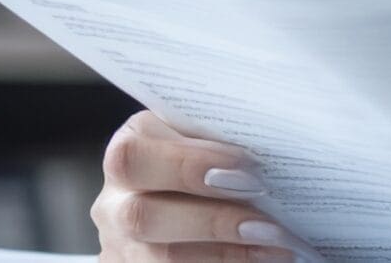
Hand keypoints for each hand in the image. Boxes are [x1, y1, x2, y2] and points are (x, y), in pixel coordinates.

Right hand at [94, 109, 314, 261]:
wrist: (182, 199)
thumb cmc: (204, 160)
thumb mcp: (201, 140)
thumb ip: (218, 140)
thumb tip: (271, 146)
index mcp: (128, 152)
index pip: (134, 158)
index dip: (188, 165)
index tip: (249, 168)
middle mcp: (113, 203)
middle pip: (142, 217)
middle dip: (212, 220)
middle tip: (268, 220)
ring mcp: (121, 246)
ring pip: (161, 257)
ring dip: (226, 252)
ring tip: (276, 244)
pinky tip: (261, 258)